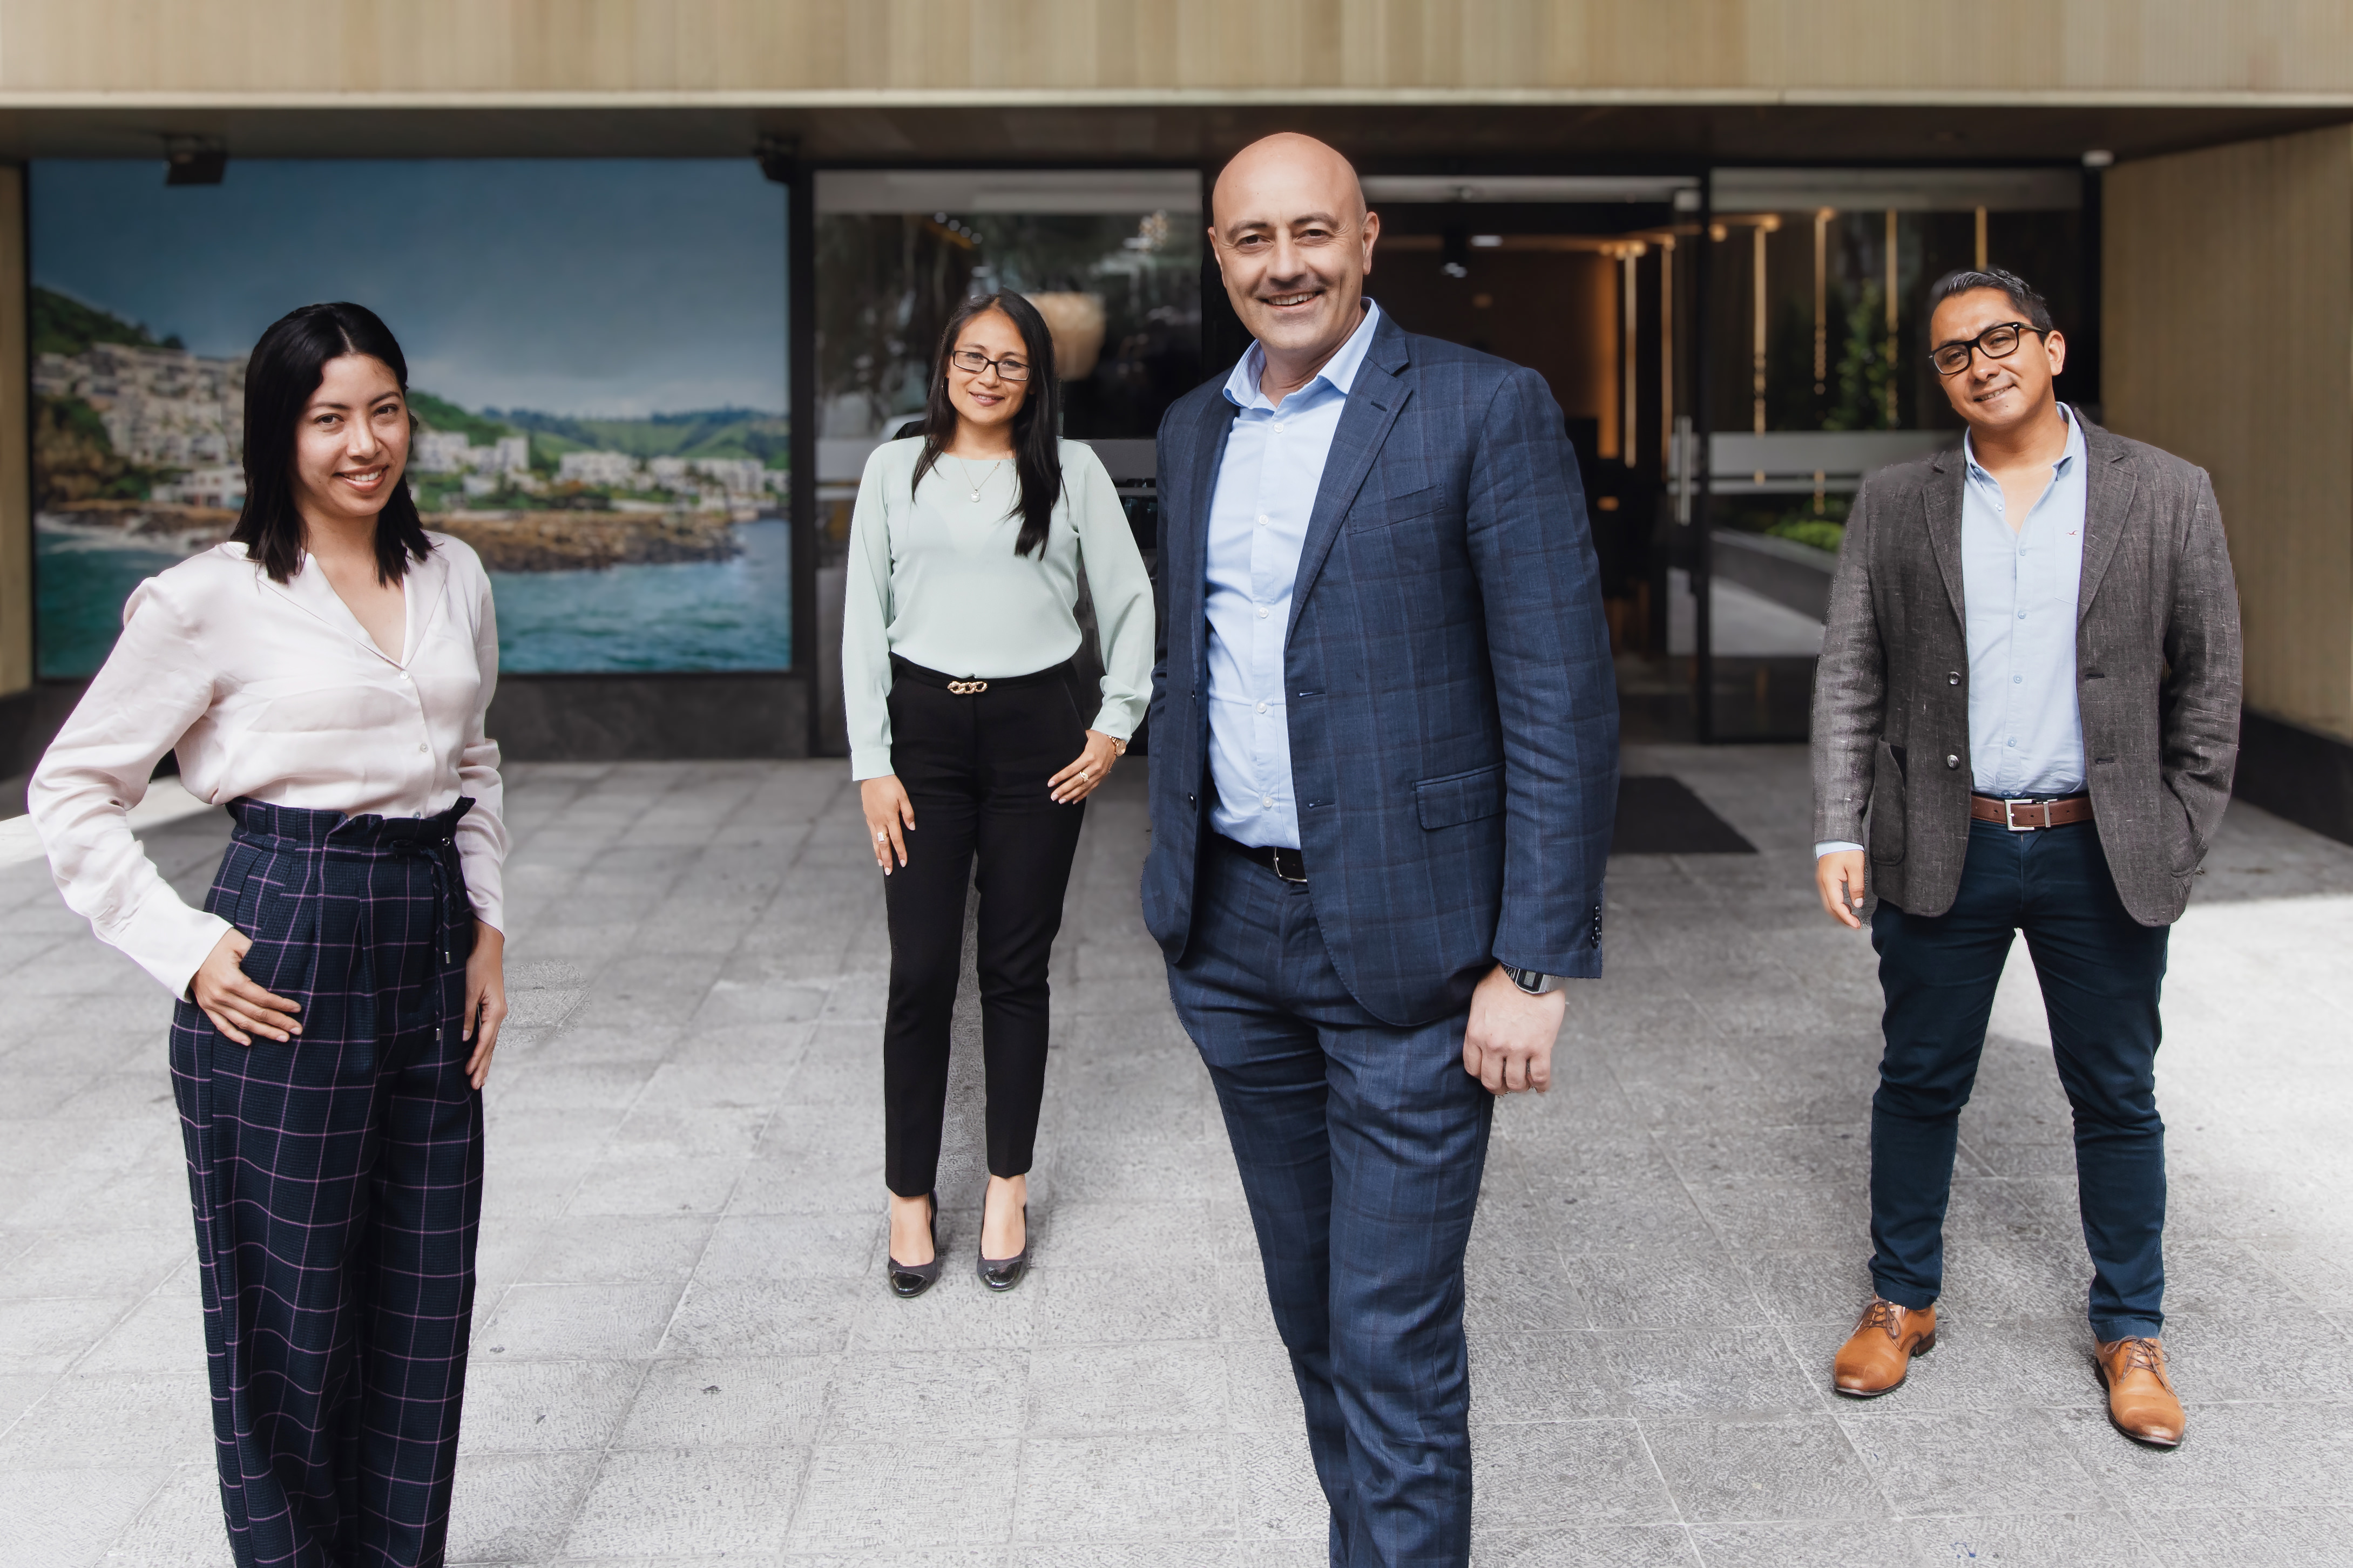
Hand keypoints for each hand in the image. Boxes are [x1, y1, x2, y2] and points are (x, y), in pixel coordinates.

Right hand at [190, 928, 301, 1045]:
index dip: (281, 1005)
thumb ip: (257, 953)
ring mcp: (213, 1004)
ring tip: (283, 1038)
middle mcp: (222, 996)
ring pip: (242, 1023)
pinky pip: (222, 1026)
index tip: (297, 1009)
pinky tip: (249, 1043)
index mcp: (232, 980)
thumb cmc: (215, 942)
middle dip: (279, 1022)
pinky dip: (235, 1035)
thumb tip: (281, 959)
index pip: (263, 998)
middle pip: (256, 1014)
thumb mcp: (238, 942)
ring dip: (264, 1032)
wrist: (184, 949)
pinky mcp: (206, 1007)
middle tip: (297, 1030)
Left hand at [463, 922, 506, 1090]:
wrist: (486, 946)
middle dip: (483, 1066)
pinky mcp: (491, 1007)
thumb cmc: (477, 965)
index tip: (468, 1074)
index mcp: (496, 1011)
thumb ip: (466, 1015)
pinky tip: (480, 1054)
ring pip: (490, 1041)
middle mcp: (499, 1014)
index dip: (476, 1058)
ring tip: (480, 1078)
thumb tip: (463, 1038)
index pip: (485, 1041)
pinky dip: (483, 1047)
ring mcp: (496, 1011)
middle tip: (476, 1086)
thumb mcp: (469, 990)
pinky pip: (488, 1033)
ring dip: (484, 1060)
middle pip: (490, 1046)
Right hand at [862, 775, 916, 872]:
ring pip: (875, 841)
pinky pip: (871, 833)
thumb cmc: (890, 784)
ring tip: (881, 865)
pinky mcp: (868, 816)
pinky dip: (873, 843)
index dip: (901, 852)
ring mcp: (872, 819)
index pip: (897, 839)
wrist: (872, 774)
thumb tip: (912, 828)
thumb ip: (908, 813)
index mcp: (890, 817)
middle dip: (887, 859)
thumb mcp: (903, 796)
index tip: (904, 863)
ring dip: (879, 854)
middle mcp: (879, 821)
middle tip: (889, 872)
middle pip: (884, 845)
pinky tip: (876, 847)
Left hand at [1049, 729, 1121, 804]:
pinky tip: (1074, 800)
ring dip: (1071, 795)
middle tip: (1054, 796)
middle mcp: (1095, 767)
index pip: (1071, 770)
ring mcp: (1099, 773)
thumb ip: (1074, 746)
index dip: (1060, 777)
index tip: (1051, 783)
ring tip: (1061, 800)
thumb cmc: (1098, 737)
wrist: (1114, 741)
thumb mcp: (1084, 737)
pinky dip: (1082, 795)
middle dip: (1064, 790)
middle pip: (1076, 781)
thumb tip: (1060, 753)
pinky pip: (1091, 788)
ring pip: (1083, 787)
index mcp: (1089, 756)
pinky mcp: (1102, 777)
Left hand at [1463, 964, 1565, 1094]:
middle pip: (1492, 1081)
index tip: (1488, 1075)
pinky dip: (1541, 1085)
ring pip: (1515, 1083)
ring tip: (1524, 1084)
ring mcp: (1517, 1048)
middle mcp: (1493, 1045)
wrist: (1529, 970)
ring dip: (1520, 1087)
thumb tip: (1482, 1035)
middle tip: (1505, 1086)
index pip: (1473, 1068)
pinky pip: (1539, 1076)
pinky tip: (1542, 1086)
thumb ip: (1478, 1023)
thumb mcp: (1479, 1000)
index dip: (1481, 1075)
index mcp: (1476, 1034)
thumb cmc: (1504, 980)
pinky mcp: (1540, 1047)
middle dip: (1498, 1087)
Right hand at [1816, 849, 1867, 929]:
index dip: (1846, 918)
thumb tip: (1857, 904)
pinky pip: (1829, 896)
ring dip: (1839, 912)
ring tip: (1852, 917)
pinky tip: (1847, 905)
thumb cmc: (1847, 848)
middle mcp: (1823, 883)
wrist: (1836, 835)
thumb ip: (1856, 887)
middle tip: (1855, 924)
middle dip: (1842, 918)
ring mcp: (1822, 880)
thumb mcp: (1856, 867)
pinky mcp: (1825, 878)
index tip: (1856, 925)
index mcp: (1829, 881)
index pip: (1837, 906)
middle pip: (1830, 907)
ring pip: (1829, 902)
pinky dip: (1837, 904)